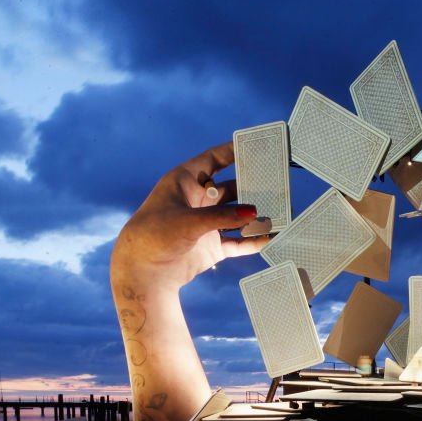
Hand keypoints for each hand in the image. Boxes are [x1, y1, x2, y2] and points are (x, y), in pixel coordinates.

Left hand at [111, 141, 265, 292]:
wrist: (142, 274)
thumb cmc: (155, 236)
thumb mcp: (189, 221)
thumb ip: (223, 216)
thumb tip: (254, 212)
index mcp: (185, 183)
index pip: (212, 160)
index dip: (232, 152)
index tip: (254, 146)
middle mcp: (197, 201)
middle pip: (230, 188)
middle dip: (251, 186)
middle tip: (275, 181)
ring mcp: (205, 224)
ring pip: (237, 216)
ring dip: (255, 215)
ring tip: (279, 211)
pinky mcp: (211, 247)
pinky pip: (237, 241)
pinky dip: (253, 240)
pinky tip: (270, 238)